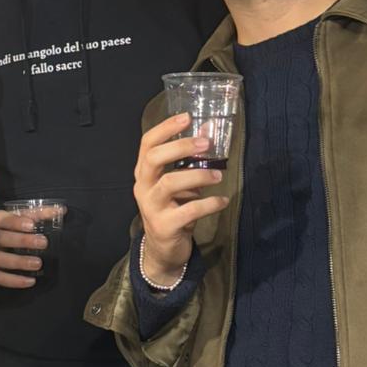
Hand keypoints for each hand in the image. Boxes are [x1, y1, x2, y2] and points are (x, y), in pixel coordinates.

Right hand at [0, 208, 59, 289]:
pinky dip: (14, 281)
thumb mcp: (19, 217)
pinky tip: (30, 280)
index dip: (17, 222)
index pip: (3, 220)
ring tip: (38, 263)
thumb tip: (62, 210)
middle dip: (22, 241)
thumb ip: (39, 214)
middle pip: (2, 239)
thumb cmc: (7, 228)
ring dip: (19, 262)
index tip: (32, 225)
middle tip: (43, 243)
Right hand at [133, 113, 228, 285]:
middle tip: (206, 143)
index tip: (186, 117)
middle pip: (154, 159)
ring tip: (219, 175)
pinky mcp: (165, 226)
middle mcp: (143, 187)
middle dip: (180, 147)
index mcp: (144, 173)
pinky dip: (209, 204)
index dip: (165, 128)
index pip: (147, 144)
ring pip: (170, 183)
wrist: (163, 248)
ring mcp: (151, 207)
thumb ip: (191, 160)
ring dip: (198, 175)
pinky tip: (222, 200)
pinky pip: (189, 210)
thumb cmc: (172, 208)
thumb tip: (210, 131)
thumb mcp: (179, 183)